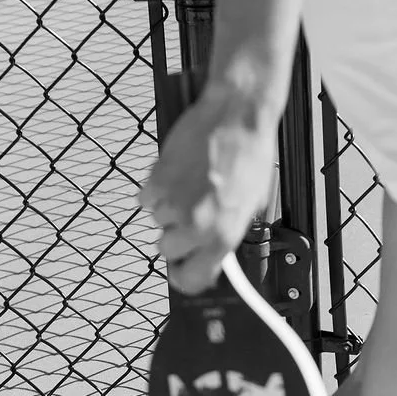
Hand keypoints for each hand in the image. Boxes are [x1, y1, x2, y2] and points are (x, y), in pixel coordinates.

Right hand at [137, 88, 275, 293]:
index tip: (181, 270)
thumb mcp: (249, 205)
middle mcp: (197, 225)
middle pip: (166, 250)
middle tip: (189, 212)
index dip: (183, 276)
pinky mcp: (156, 181)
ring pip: (157, 220)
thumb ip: (225, 233)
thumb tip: (208, 253)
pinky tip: (177, 172)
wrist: (237, 116)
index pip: (191, 279)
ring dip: (167, 206)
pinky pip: (146, 197)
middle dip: (174, 234)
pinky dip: (156, 188)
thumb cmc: (250, 156)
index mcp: (224, 236)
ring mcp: (174, 203)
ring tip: (190, 181)